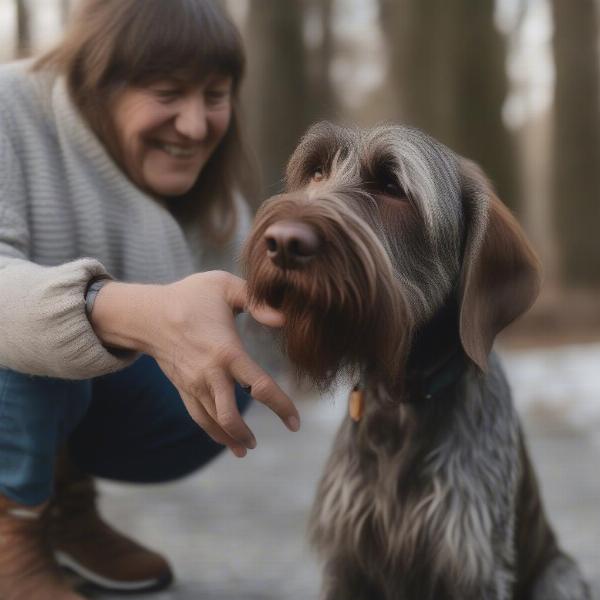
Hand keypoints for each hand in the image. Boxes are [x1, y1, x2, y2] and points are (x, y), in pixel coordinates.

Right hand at [91, 272, 298, 457]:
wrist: (148, 313)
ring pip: (213, 422)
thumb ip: (257, 302)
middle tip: (262, 443)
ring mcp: (194, 384)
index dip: (281, 407)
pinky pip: (199, 417)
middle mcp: (210, 374)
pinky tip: (225, 440)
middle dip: (246, 433)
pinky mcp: (183, 388)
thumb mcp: (225, 286)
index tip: (295, 424)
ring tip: (247, 448)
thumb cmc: (191, 296)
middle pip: (230, 415)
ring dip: (230, 438)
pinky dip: (213, 432)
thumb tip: (285, 319)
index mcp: (227, 352)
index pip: (259, 387)